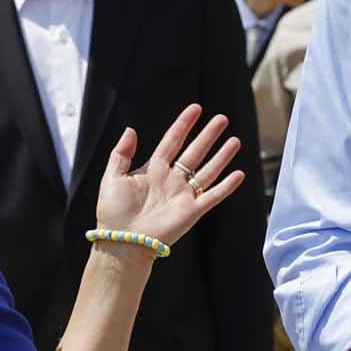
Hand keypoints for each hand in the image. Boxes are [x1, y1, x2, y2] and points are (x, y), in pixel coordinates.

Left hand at [94, 104, 244, 247]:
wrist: (122, 241)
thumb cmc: (113, 212)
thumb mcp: (112, 177)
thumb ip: (121, 153)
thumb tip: (131, 129)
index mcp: (153, 170)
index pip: (172, 141)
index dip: (184, 124)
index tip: (195, 109)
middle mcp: (171, 180)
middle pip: (194, 152)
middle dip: (208, 135)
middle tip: (222, 119)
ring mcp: (183, 195)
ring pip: (207, 171)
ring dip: (221, 156)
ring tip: (235, 140)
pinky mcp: (192, 212)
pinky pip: (213, 195)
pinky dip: (226, 186)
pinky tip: (239, 174)